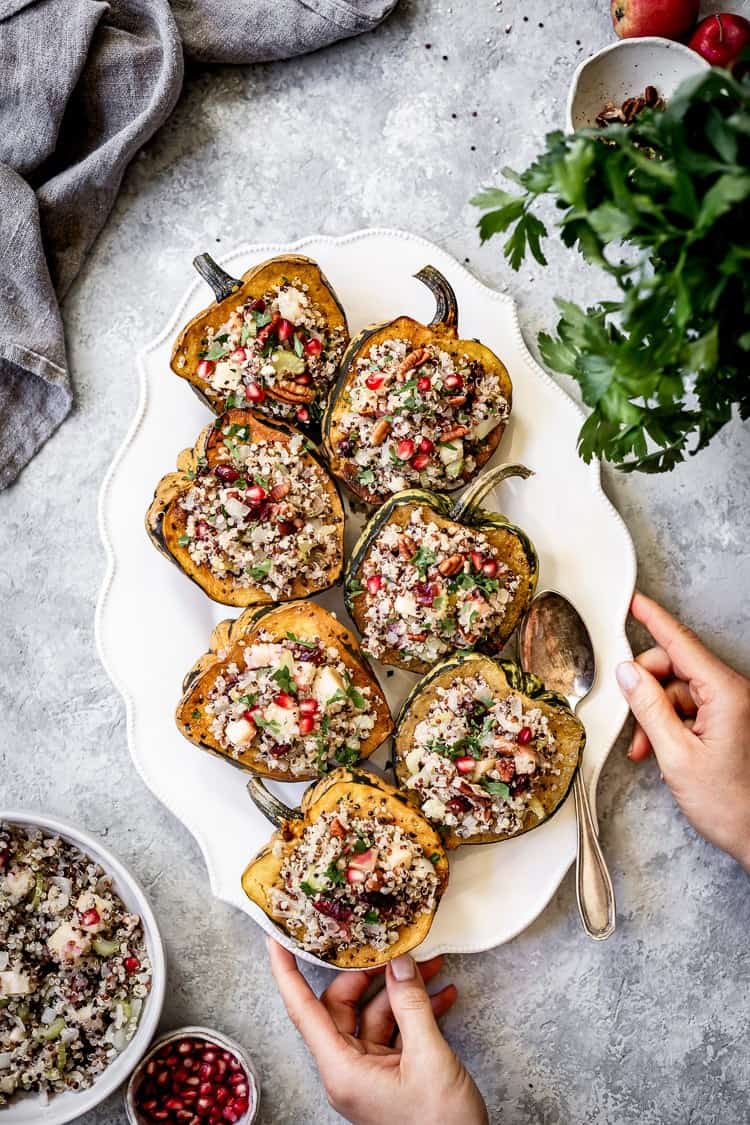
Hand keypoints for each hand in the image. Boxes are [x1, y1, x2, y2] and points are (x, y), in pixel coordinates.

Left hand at [267, 938, 488, 1124]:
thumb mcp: (429, 1058)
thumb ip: (411, 1006)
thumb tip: (399, 963)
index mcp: (341, 1070)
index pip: (303, 1010)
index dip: (287, 971)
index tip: (277, 938)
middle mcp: (348, 1070)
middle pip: (343, 1005)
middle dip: (370, 972)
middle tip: (394, 948)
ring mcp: (369, 1073)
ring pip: (374, 1015)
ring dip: (403, 991)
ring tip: (430, 966)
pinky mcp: (391, 1076)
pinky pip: (395, 1033)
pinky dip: (416, 1012)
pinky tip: (442, 995)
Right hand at [616, 591, 749, 870]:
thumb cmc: (729, 803)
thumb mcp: (676, 754)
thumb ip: (648, 708)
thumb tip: (627, 673)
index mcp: (725, 693)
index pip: (681, 643)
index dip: (653, 619)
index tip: (634, 601)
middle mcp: (732, 693)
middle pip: (673, 668)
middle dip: (645, 690)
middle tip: (630, 721)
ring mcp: (731, 707)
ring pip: (676, 691)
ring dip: (653, 716)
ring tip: (645, 750)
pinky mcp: (728, 721)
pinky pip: (687, 709)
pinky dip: (667, 725)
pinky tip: (660, 751)